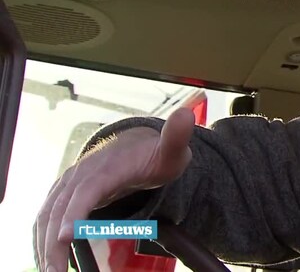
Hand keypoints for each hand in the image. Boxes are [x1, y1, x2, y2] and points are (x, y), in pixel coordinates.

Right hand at [33, 107, 194, 271]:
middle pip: (61, 208)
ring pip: (48, 215)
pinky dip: (42, 238)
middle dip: (54, 241)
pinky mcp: (66, 195)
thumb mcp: (172, 148)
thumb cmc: (155, 153)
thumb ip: (177, 136)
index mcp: (108, 167)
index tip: (66, 234)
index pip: (87, 189)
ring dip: (44, 244)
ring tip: (51, 271)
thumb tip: (185, 114)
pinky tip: (48, 259)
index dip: (76, 211)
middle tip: (56, 271)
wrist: (137, 144)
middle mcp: (83, 175)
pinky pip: (47, 217)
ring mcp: (71, 185)